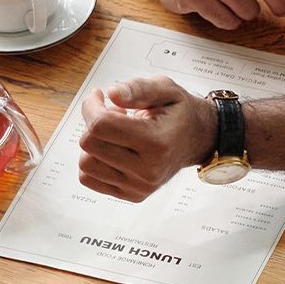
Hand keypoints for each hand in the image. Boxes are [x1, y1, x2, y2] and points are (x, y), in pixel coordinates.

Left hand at [78, 76, 216, 200]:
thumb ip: (138, 88)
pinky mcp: (132, 195)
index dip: (91, 106)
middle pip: (89, 144)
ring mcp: (140, 186)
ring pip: (86, 164)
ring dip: (93, 143)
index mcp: (157, 142)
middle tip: (114, 114)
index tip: (98, 96)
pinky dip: (94, 161)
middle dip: (93, 122)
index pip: (100, 125)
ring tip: (114, 133)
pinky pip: (89, 179)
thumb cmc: (179, 113)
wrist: (199, 140)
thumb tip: (112, 93)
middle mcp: (149, 170)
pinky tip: (112, 149)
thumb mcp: (166, 88)